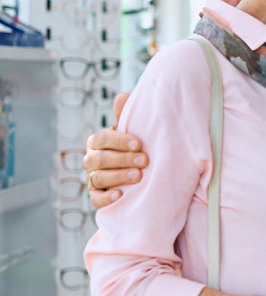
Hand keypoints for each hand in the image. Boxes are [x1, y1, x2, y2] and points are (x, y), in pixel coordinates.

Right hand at [83, 92, 145, 207]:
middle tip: (145, 161)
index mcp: (98, 141)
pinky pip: (95, 199)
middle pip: (100, 159)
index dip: (119, 141)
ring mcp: (92, 178)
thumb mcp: (133, 131)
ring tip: (138, 176)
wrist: (141, 172)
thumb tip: (123, 96)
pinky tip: (119, 195)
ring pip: (98, 177)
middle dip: (122, 159)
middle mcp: (92, 159)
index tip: (139, 143)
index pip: (101, 139)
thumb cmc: (135, 147)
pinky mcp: (96, 196)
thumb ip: (126, 116)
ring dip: (118, 176)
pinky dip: (106, 198)